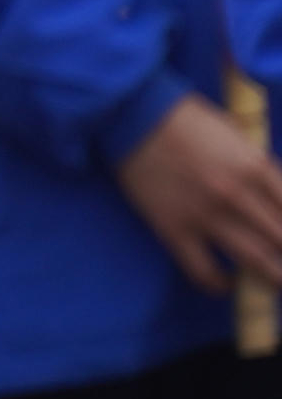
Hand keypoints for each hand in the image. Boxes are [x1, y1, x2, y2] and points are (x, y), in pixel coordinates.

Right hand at [119, 95, 281, 293]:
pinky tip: (226, 284)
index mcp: (256, 167)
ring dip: (274, 279)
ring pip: (255, 261)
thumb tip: (278, 200)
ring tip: (276, 284)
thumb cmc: (186, 118)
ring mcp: (205, 214)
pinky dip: (219, 284)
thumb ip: (262, 167)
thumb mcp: (237, 134)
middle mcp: (237, 194)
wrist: (131, 114)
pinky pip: (203, 270)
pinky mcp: (173, 228)